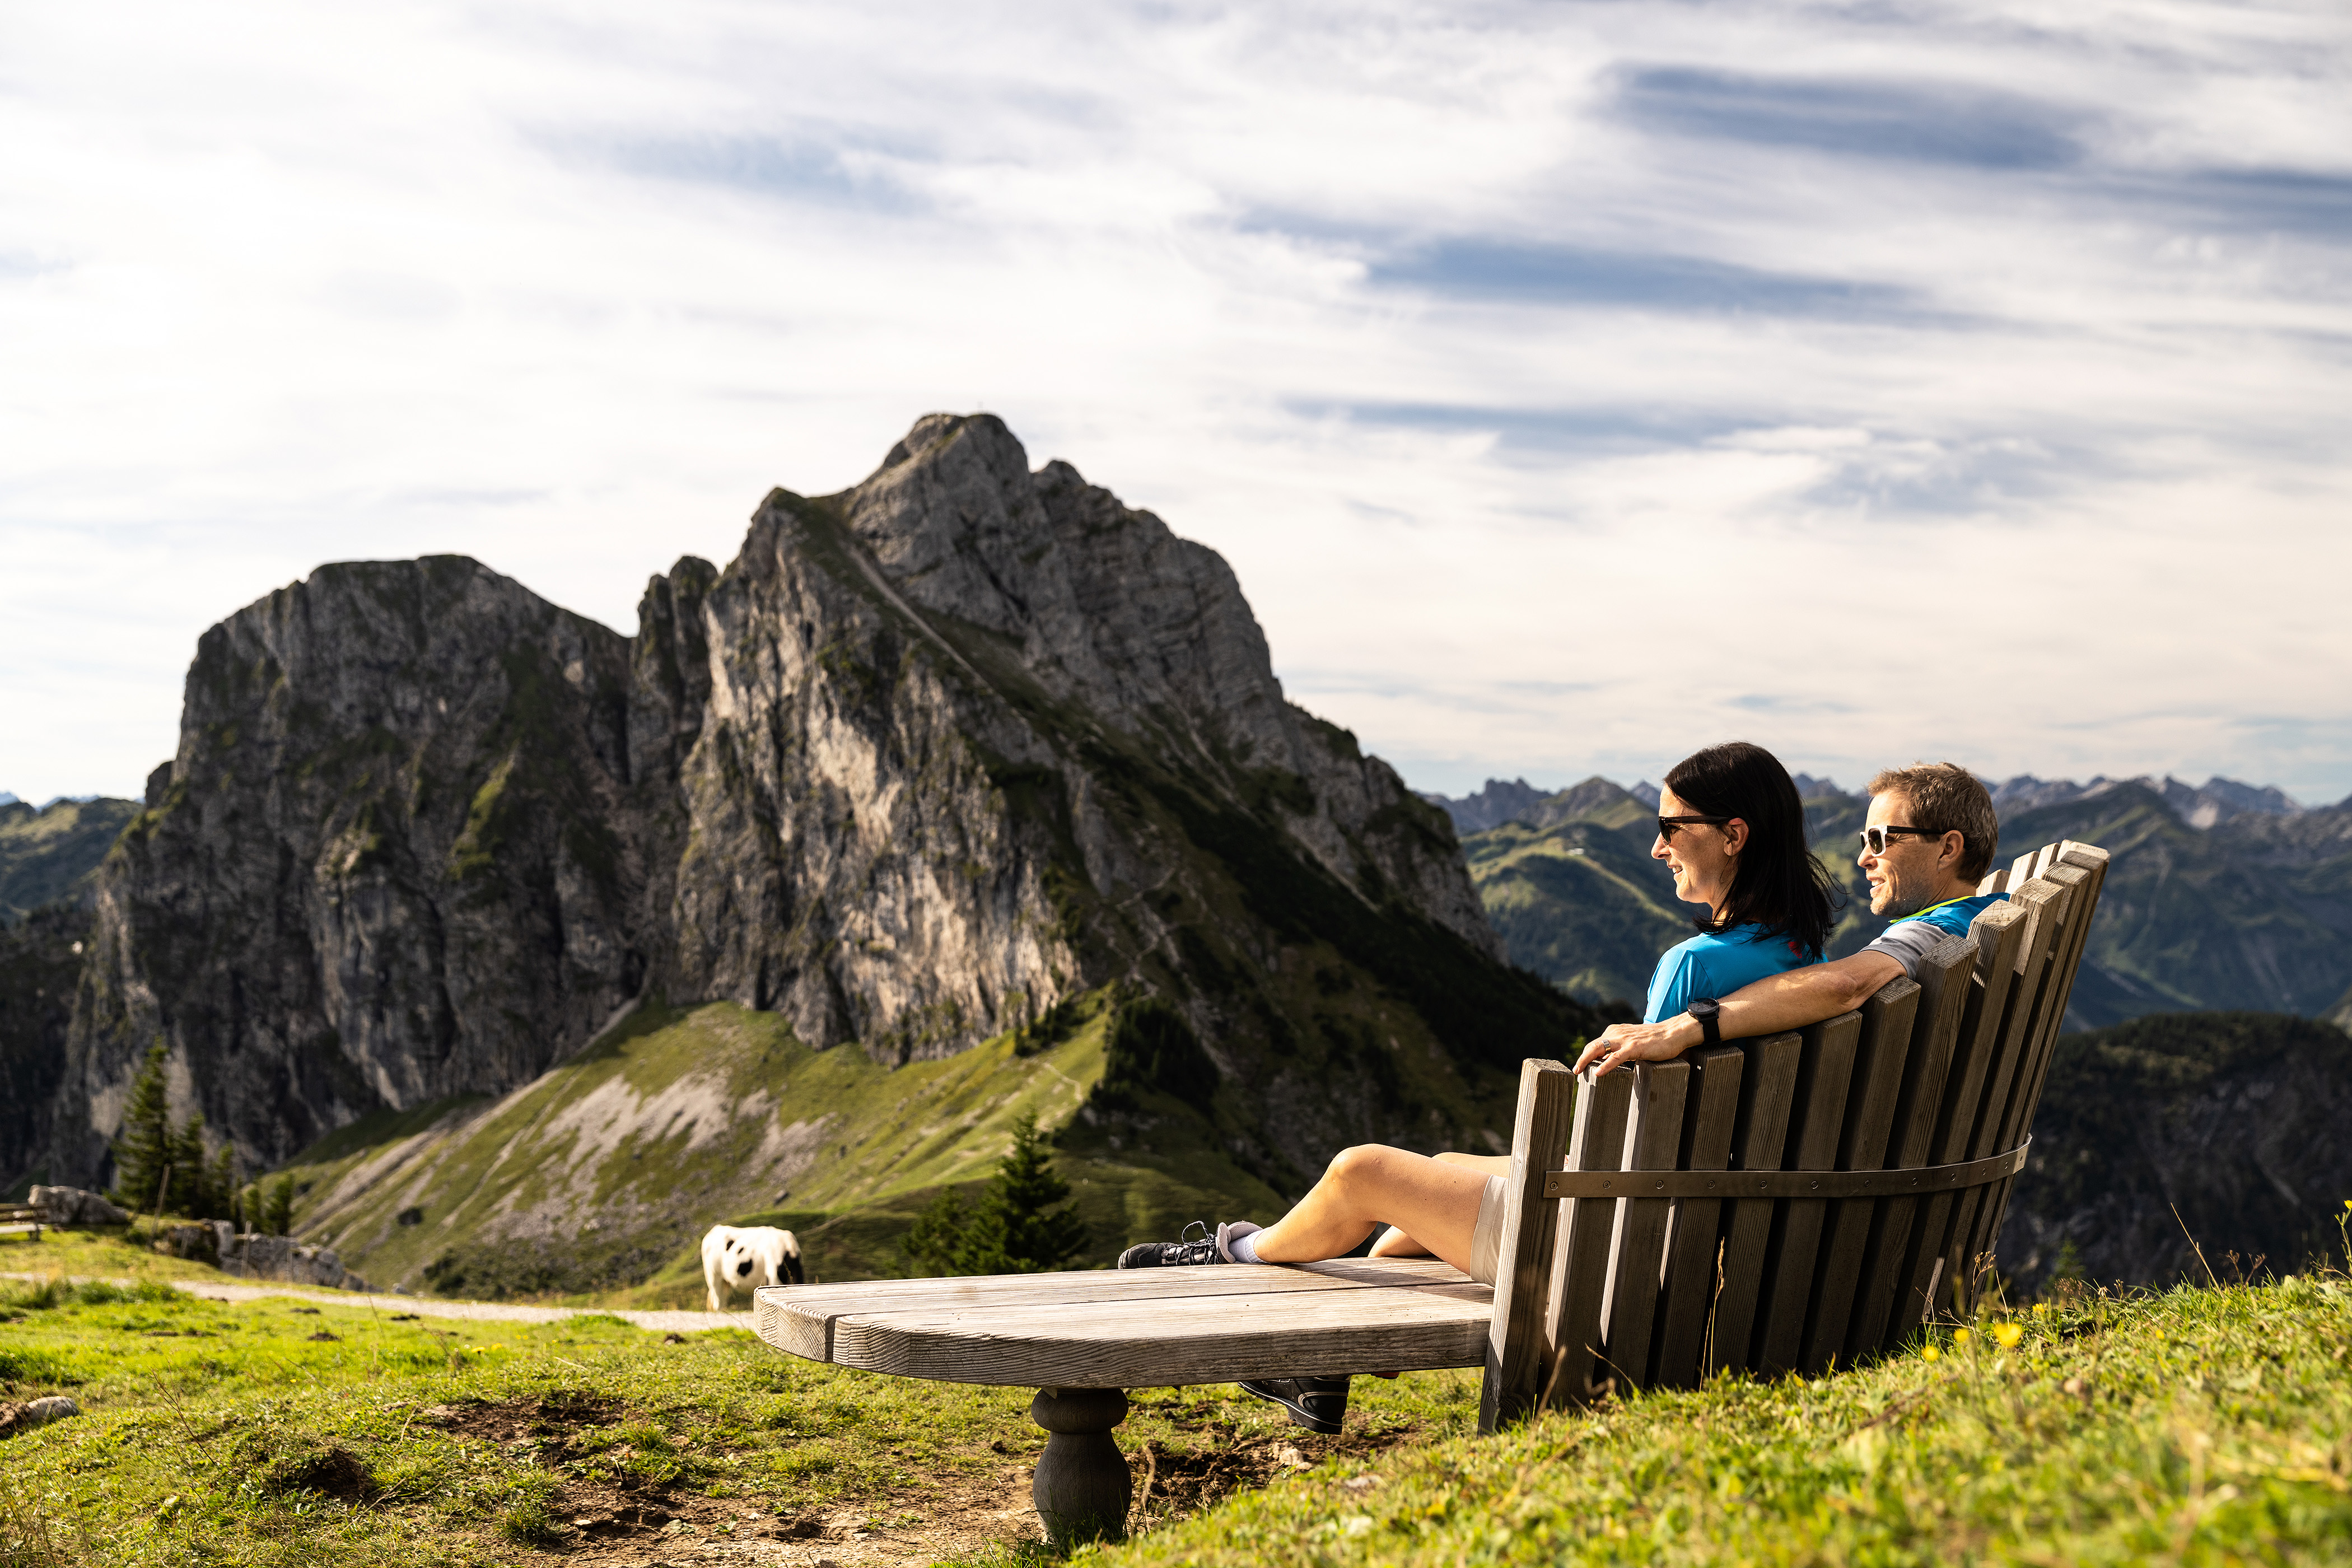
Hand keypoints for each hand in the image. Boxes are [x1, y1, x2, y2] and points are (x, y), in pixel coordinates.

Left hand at [1572, 1017, 1700, 1076]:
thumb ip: (1619, 1050)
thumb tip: (1604, 1062)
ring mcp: (1625, 1039)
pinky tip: (1598, 1073)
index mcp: (1615, 1032)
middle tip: (1575, 1071)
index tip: (1580, 1067)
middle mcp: (1616, 1033)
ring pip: (1599, 1049)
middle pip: (1593, 1045)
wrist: (1673, 1033)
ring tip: (1578, 1071)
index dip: (1586, 1056)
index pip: (1595, 1044)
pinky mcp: (1635, 1047)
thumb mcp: (1632, 1043)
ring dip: (1586, 1060)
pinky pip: (1616, 1057)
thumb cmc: (1655, 1040)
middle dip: (1582, 1058)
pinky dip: (1606, 1065)